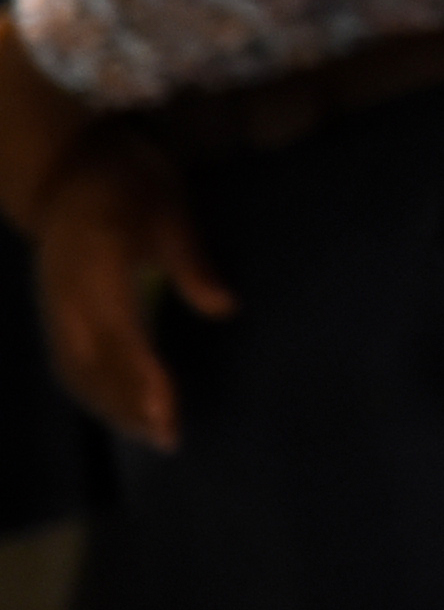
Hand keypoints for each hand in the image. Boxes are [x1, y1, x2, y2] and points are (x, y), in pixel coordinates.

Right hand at [32, 124, 229, 453]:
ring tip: (149, 434)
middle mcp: (68, 299)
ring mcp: (53, 308)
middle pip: (95, 365)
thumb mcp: (168, 209)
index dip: (141, 375)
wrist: (63, 172)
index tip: (166, 408)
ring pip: (77, 370)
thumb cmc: (127, 182)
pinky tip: (115, 410)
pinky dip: (90, 391)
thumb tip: (226, 307)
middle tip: (169, 438)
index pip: (120, 335)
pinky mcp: (50, 313)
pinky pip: (66, 362)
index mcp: (97, 271)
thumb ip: (192, 262)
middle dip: (129, 405)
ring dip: (110, 406)